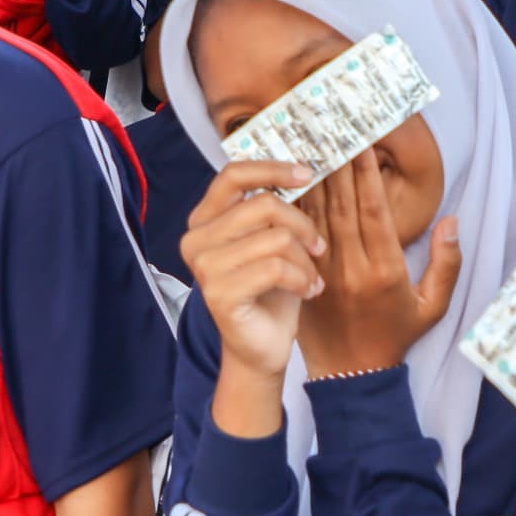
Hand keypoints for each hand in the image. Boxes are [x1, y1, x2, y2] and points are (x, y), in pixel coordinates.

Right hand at [178, 160, 324, 383]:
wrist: (262, 346)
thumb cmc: (271, 291)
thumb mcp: (274, 240)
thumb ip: (275, 208)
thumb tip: (303, 168)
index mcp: (205, 219)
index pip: (234, 174)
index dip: (272, 169)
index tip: (307, 173)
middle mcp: (196, 239)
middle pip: (264, 205)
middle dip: (304, 226)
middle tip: (319, 248)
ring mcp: (204, 267)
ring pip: (276, 238)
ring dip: (306, 260)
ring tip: (312, 276)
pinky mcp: (219, 293)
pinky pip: (276, 269)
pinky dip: (302, 279)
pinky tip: (308, 291)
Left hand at [295, 153, 459, 378]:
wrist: (351, 373)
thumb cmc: (396, 334)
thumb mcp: (433, 306)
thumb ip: (447, 263)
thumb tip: (452, 221)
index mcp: (385, 272)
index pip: (374, 212)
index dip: (367, 175)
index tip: (363, 144)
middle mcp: (352, 268)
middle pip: (343, 205)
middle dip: (339, 164)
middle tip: (334, 129)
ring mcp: (323, 272)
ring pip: (317, 216)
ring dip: (316, 178)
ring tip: (312, 144)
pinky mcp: (305, 276)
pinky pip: (300, 235)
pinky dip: (298, 205)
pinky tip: (295, 180)